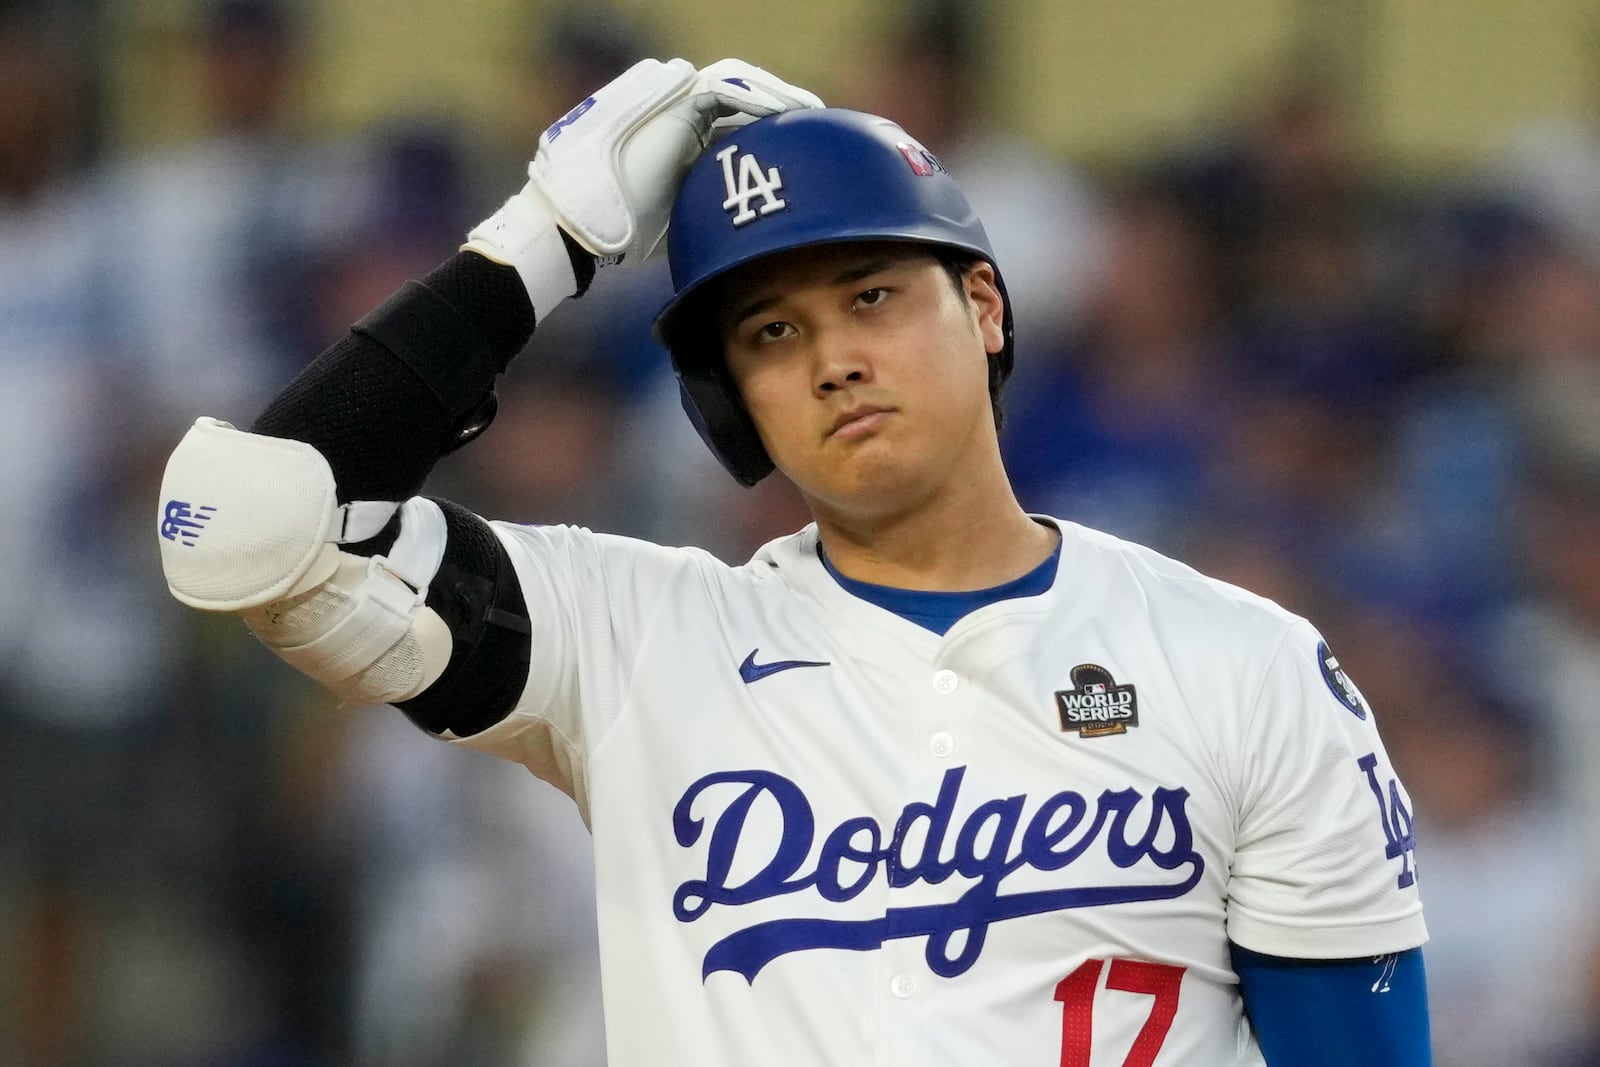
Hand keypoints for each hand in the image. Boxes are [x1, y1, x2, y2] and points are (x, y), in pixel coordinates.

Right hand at [536, 57, 822, 260]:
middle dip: (782, 106)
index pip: (738, 121)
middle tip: (817, 123)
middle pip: (744, 96)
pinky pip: (726, 90)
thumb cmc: (627, 233)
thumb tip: (745, 244)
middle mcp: (680, 114)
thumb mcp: (680, 219)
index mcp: (684, 138)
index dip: (773, 128)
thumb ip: (707, 212)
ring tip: (810, 113)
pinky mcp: (674, 104)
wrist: (587, 226)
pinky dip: (758, 98)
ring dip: (777, 96)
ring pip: (739, 85)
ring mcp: (674, 103)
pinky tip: (788, 112)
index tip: (806, 147)